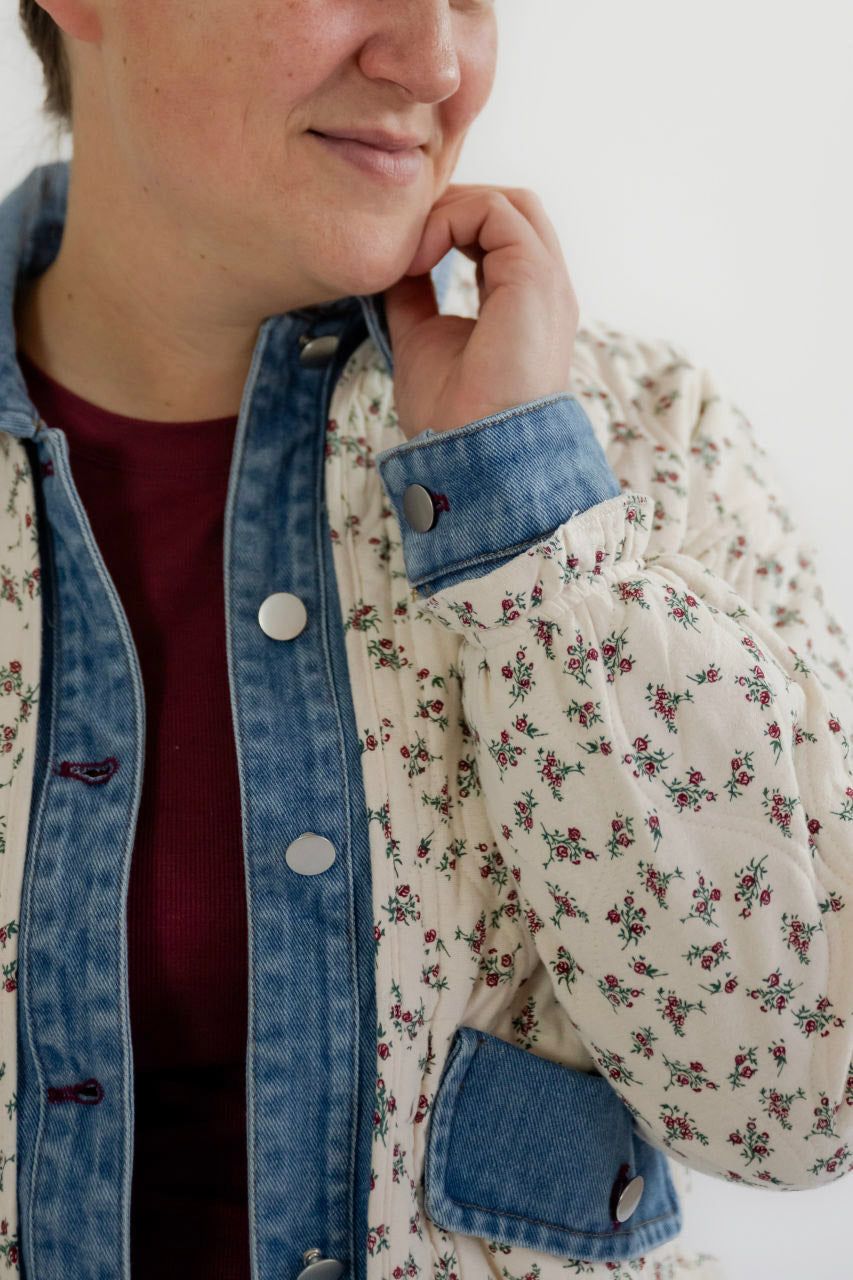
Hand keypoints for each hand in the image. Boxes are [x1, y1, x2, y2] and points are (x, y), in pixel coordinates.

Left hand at [383, 184, 579, 441]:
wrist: (472, 450)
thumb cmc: (451, 413)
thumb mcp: (421, 338)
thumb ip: (414, 296)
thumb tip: (394, 262)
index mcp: (522, 304)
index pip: (496, 236)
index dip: (449, 228)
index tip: (404, 256)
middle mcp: (542, 289)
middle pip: (510, 210)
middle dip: (454, 207)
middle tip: (407, 235)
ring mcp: (545, 281)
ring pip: (507, 203)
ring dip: (449, 212)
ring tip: (411, 249)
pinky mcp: (536, 276)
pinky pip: (495, 212)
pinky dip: (450, 220)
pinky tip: (419, 257)